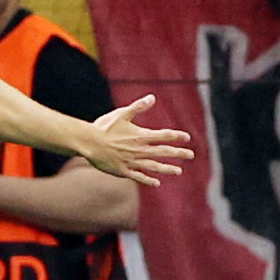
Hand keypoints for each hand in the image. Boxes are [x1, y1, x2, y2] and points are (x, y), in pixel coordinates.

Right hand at [79, 98, 193, 186]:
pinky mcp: (124, 171)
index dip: (176, 136)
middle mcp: (140, 150)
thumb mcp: (121, 114)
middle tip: (191, 155)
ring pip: (154, 166)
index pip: (164, 136)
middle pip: (163, 152)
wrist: (89, 142)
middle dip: (178, 153)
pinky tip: (157, 183)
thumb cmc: (104, 126)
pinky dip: (149, 180)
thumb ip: (138, 107)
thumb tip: (153, 97)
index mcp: (141, 135)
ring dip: (168, 168)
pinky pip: (139, 176)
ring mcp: (133, 162)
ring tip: (178, 171)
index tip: (187, 138)